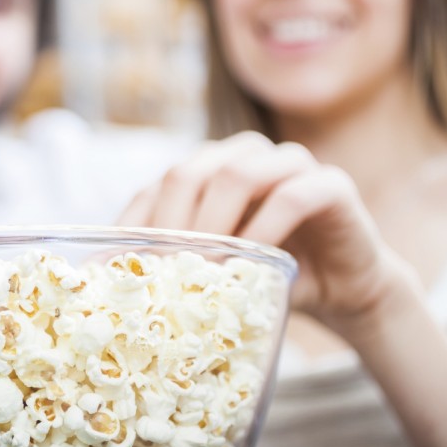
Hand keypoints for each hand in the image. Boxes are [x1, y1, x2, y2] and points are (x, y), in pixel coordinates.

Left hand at [117, 132, 415, 338]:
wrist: (343, 291)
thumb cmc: (268, 279)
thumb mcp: (214, 272)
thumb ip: (171, 263)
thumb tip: (104, 278)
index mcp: (211, 167)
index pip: (161, 185)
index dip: (140, 223)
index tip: (124, 267)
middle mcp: (246, 154)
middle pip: (192, 171)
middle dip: (172, 224)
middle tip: (163, 270)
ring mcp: (290, 162)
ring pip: (236, 175)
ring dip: (213, 224)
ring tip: (203, 268)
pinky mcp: (331, 183)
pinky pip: (291, 195)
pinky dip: (265, 229)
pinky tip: (252, 263)